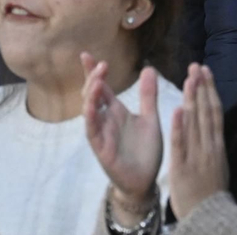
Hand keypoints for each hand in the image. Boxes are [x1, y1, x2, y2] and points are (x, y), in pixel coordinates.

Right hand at [82, 53, 161, 218]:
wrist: (146, 182)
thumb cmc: (146, 151)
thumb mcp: (150, 119)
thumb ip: (148, 95)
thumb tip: (149, 68)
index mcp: (116, 111)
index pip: (101, 87)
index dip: (93, 71)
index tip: (86, 54)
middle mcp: (105, 119)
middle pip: (92, 94)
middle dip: (93, 79)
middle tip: (100, 64)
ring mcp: (101, 133)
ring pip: (89, 110)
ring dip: (91, 95)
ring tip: (97, 80)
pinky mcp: (101, 148)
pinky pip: (92, 131)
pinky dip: (90, 118)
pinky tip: (90, 107)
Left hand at [168, 63, 230, 219]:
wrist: (209, 218)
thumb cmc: (210, 191)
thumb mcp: (217, 163)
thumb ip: (213, 143)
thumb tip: (213, 122)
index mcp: (217, 145)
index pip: (214, 111)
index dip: (210, 90)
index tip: (205, 71)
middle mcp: (209, 146)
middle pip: (206, 112)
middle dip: (201, 88)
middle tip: (196, 65)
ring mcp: (197, 156)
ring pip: (195, 123)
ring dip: (193, 99)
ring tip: (189, 78)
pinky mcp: (183, 167)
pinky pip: (181, 144)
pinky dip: (180, 127)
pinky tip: (178, 109)